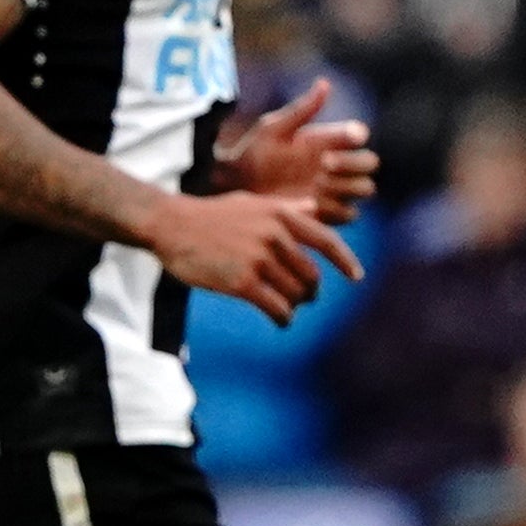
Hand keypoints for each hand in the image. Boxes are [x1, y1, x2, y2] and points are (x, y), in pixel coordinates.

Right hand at [148, 187, 362, 324]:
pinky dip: (283, 318)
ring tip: (285, 309)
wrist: (169, 225)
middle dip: (310, 291)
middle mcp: (275, 236)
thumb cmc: (207, 215)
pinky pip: (276, 307)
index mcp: (281, 216)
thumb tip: (313, 207)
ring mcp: (259, 259)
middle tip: (302, 298)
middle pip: (311, 274)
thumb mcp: (250, 203)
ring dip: (294, 306)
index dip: (345, 261)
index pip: (326, 240)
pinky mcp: (242, 282)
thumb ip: (285, 209)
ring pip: (294, 293)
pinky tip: (280, 321)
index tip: (356, 277)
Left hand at [220, 78, 377, 228]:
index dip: (355, 136)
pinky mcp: (327, 213)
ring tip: (315, 185)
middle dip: (353, 164)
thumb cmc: (252, 153)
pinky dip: (336, 210)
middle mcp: (337, 165)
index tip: (344, 137)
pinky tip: (310, 204)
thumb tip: (325, 83)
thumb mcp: (273, 129)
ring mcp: (334, 190)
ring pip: (364, 189)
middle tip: (324, 165)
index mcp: (328, 141)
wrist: (235, 187)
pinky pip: (349, 214)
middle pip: (369, 163)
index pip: (359, 136)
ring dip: (346, 187)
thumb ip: (301, 110)